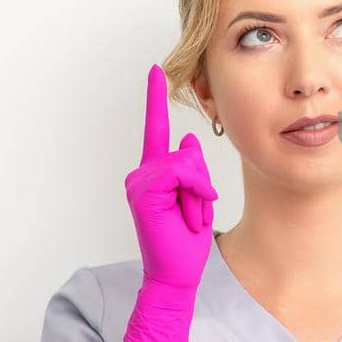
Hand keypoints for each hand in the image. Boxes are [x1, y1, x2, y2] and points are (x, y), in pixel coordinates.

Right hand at [115, 63, 219, 341]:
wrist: (177, 272)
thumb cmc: (187, 239)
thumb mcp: (198, 196)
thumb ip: (192, 167)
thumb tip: (187, 138)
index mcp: (155, 173)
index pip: (155, 128)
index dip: (155, 98)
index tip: (156, 69)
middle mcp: (142, 173)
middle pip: (187, 151)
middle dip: (202, 183)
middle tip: (194, 213)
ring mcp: (139, 181)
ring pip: (186, 162)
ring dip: (199, 193)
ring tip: (188, 217)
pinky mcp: (143, 190)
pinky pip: (181, 171)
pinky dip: (194, 190)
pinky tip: (189, 212)